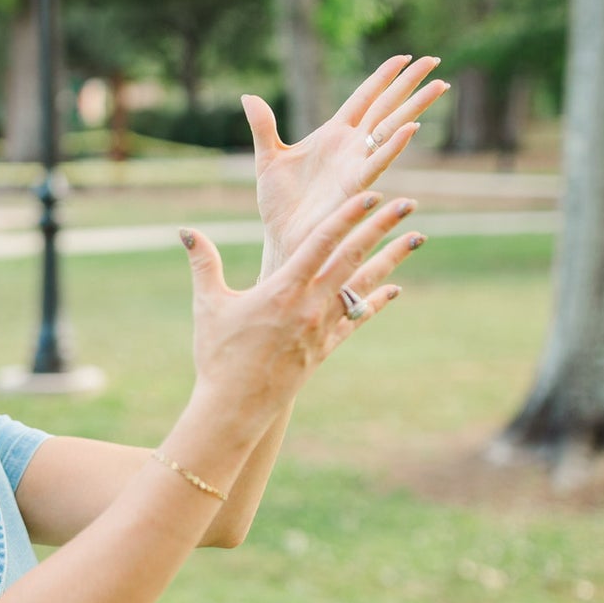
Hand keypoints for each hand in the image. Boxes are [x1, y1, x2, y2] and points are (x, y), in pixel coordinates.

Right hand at [180, 190, 425, 439]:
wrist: (234, 408)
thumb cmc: (217, 355)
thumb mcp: (208, 304)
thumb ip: (203, 263)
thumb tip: (186, 231)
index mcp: (283, 289)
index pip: (321, 242)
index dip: (347, 216)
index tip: (371, 194)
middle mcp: (310, 305)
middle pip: (352, 257)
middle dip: (381, 228)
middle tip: (408, 203)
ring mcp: (322, 328)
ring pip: (363, 284)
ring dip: (391, 259)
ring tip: (416, 238)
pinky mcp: (325, 348)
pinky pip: (357, 319)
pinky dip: (376, 301)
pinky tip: (395, 288)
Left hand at [242, 55, 447, 269]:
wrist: (282, 237)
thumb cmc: (278, 204)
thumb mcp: (268, 157)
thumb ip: (263, 126)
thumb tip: (248, 96)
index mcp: (333, 135)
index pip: (364, 97)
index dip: (383, 77)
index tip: (404, 57)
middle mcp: (351, 146)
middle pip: (386, 106)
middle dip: (410, 84)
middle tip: (435, 61)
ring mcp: (356, 163)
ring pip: (391, 128)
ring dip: (415, 107)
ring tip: (439, 86)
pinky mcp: (355, 184)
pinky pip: (378, 161)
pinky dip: (394, 144)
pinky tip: (412, 126)